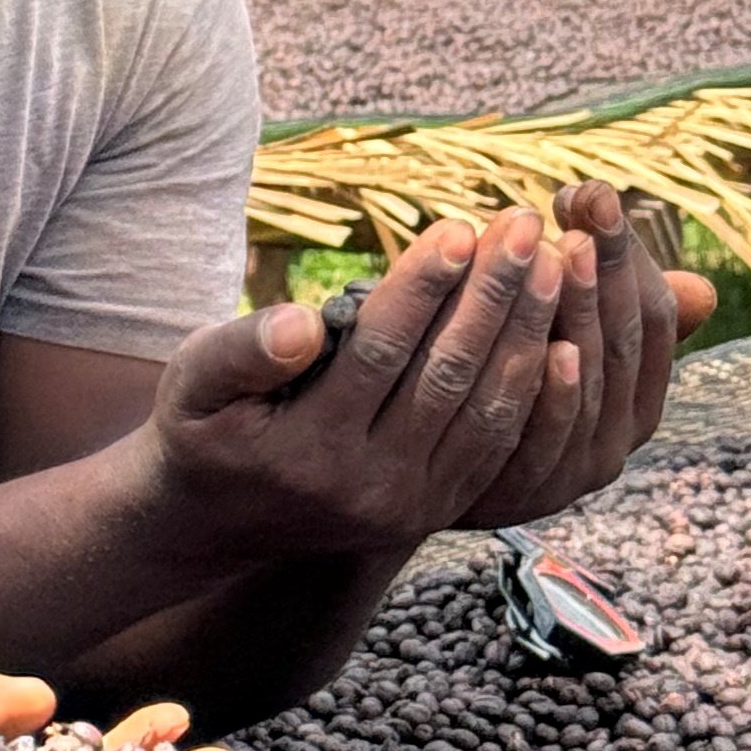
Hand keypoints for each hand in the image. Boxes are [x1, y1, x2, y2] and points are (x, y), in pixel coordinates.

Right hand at [134, 209, 566, 559]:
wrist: (219, 525)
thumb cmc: (203, 429)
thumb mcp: (191, 385)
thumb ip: (240, 351)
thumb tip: (303, 321)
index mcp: (308, 450)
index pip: (382, 350)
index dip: (424, 285)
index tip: (461, 226)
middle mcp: (369, 486)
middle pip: (447, 374)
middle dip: (494, 293)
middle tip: (526, 226)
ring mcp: (410, 505)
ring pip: (486, 408)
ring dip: (526, 331)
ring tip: (554, 263)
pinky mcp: (436, 509)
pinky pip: (499, 442)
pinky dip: (533, 386)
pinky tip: (559, 333)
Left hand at [456, 181, 716, 528]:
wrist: (410, 478)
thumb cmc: (483, 385)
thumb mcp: (543, 337)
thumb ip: (592, 302)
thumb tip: (702, 286)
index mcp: (634, 396)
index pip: (652, 315)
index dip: (627, 255)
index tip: (594, 195)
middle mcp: (616, 437)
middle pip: (624, 340)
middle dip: (607, 270)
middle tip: (584, 209)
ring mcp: (574, 468)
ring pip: (594, 381)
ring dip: (582, 313)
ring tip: (565, 253)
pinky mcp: (524, 493)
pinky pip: (556, 439)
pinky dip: (560, 394)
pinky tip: (556, 348)